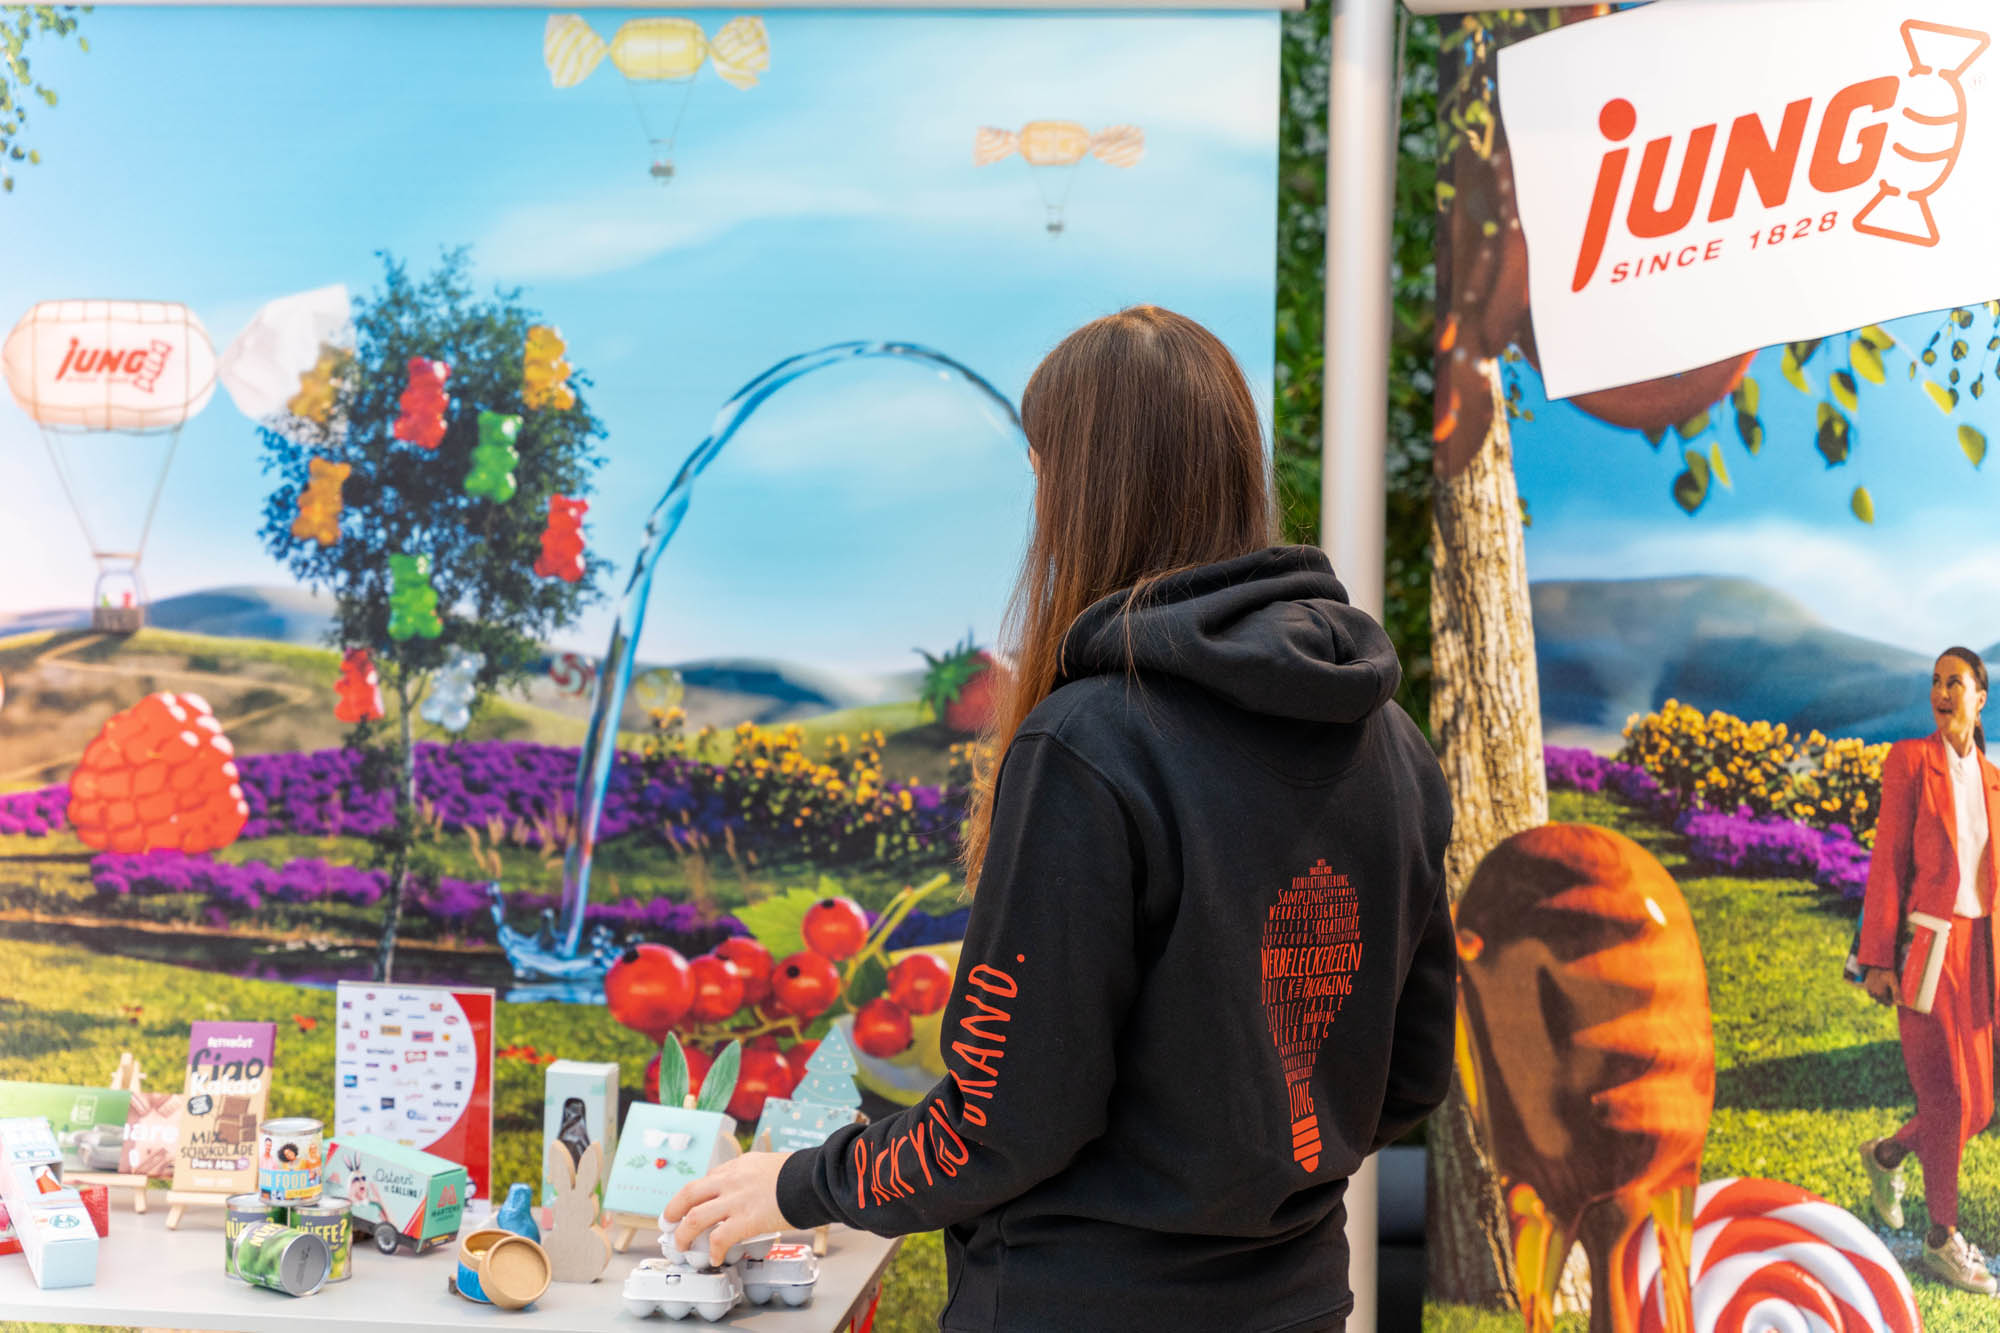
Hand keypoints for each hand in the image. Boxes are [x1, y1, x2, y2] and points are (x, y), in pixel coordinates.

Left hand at [662, 1151, 792, 1265]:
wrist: (814, 1178)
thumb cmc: (801, 1173)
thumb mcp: (771, 1165)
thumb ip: (756, 1176)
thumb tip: (756, 1192)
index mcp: (738, 1166)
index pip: (707, 1179)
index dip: (694, 1195)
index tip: (690, 1205)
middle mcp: (731, 1181)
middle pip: (688, 1193)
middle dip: (673, 1210)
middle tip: (668, 1222)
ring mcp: (735, 1201)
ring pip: (694, 1218)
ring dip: (683, 1235)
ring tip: (682, 1246)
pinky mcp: (745, 1220)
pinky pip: (719, 1239)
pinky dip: (714, 1251)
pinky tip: (716, 1258)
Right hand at [1863, 966, 1898, 1007]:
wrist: (1876, 963)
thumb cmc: (1886, 972)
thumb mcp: (1893, 982)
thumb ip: (1897, 993)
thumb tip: (1901, 1004)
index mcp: (1880, 994)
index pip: (1888, 1003)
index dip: (1893, 1002)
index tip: (1897, 999)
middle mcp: (1873, 993)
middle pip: (1881, 1001)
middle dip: (1887, 999)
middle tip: (1893, 994)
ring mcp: (1868, 989)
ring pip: (1876, 997)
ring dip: (1881, 996)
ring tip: (1887, 990)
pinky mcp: (1866, 985)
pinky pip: (1871, 992)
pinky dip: (1876, 992)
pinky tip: (1880, 987)